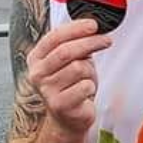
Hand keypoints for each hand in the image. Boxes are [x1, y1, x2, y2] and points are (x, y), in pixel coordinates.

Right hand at [26, 18, 111, 135]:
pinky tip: (85, 92)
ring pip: (78, 68)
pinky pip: (85, 86)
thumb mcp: (70, 61)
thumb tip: (92, 28)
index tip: (93, 24)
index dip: (76, 28)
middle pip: (66, 51)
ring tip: (87, 78)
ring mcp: (46, 90)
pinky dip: (91, 86)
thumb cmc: (70, 86)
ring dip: (90, 71)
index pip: (54, 37)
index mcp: (36, 58)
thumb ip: (75, 44)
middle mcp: (37, 74)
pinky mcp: (59, 105)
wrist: (68, 118)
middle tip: (105, 40)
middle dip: (90, 42)